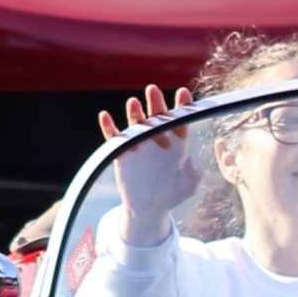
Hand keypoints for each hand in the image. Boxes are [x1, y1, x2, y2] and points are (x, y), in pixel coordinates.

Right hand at [100, 85, 196, 240]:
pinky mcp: (122, 152)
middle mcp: (158, 138)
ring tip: (133, 102)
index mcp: (177, 142)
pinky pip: (114, 137)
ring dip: (135, 113)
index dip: (183, 106)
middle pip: (158, 116)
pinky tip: (104, 116)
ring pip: (137, 123)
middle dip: (156, 103)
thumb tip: (191, 163)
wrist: (149, 207)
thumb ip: (193, 176)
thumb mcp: (187, 187)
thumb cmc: (171, 194)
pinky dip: (109, 127)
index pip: (181, 120)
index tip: (183, 92)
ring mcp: (140, 143)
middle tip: (153, 90)